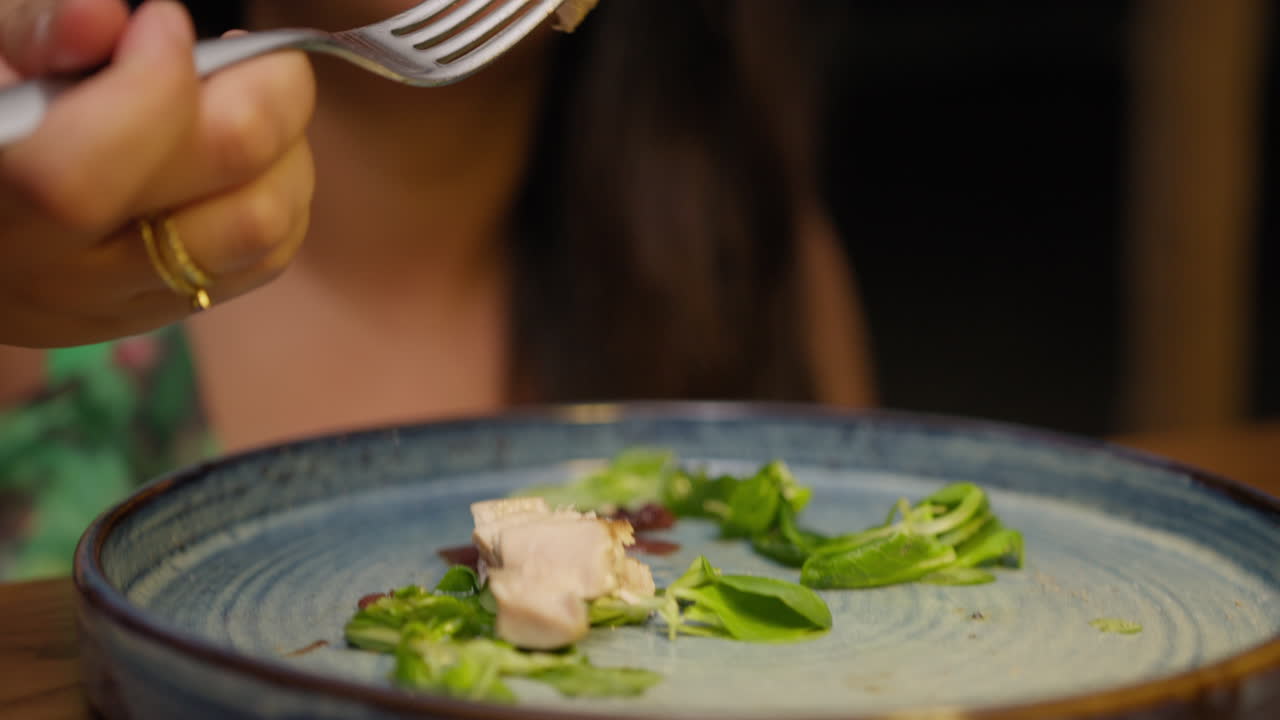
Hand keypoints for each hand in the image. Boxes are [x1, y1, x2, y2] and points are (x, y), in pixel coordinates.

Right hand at [0, 0, 315, 347]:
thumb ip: (27, 29)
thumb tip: (98, 19)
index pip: (84, 179)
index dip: (154, 88)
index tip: (162, 23)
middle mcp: (52, 276)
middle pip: (218, 206)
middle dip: (265, 104)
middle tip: (243, 50)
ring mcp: (115, 303)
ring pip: (261, 232)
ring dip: (285, 151)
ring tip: (248, 94)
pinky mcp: (159, 310)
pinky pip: (264, 257)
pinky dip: (279, 189)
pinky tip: (243, 145)